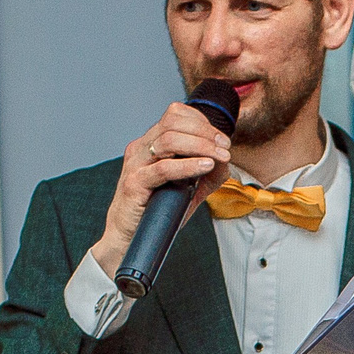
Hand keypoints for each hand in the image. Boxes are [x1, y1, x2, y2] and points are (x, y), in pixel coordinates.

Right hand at [91, 103, 233, 276]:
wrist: (128, 239)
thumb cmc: (155, 212)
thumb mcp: (187, 188)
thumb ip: (205, 174)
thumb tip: (225, 162)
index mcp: (150, 144)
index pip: (175, 114)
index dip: (201, 122)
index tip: (221, 139)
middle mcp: (140, 149)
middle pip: (173, 122)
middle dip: (205, 131)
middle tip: (224, 146)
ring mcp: (135, 164)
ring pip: (169, 139)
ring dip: (201, 145)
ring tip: (219, 156)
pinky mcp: (134, 183)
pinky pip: (164, 168)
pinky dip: (189, 165)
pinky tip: (206, 166)